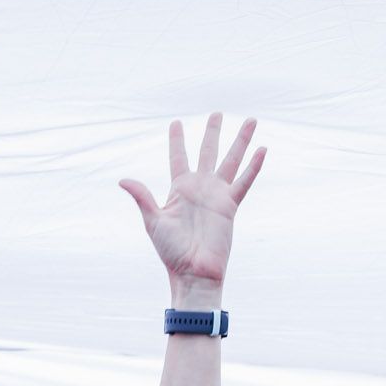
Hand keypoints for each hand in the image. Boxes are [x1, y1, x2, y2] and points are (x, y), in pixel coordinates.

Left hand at [119, 113, 265, 300]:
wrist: (193, 272)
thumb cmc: (171, 252)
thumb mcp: (153, 221)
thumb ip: (143, 197)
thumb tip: (123, 180)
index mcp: (179, 189)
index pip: (178, 157)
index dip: (177, 140)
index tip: (176, 123)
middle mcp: (200, 188)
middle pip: (208, 152)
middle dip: (212, 132)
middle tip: (216, 113)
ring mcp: (217, 195)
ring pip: (231, 160)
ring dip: (241, 140)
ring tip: (251, 120)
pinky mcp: (230, 206)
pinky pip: (245, 182)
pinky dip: (254, 166)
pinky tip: (262, 149)